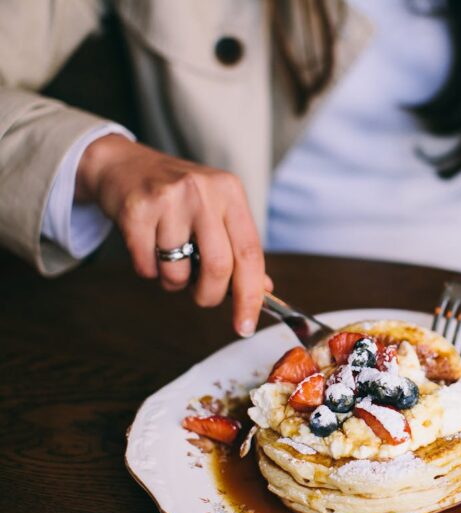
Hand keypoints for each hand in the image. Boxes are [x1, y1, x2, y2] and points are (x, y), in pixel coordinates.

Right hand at [75, 135, 270, 336]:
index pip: (250, 253)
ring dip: (174, 282)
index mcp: (230, 193)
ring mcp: (168, 199)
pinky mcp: (136, 210)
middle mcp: (203, 192)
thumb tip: (263, 290)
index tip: (246, 325)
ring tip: (169, 259)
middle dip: (210, 295)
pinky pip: (146, 266)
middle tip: (202, 296)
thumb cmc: (177, 196)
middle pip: (218, 267)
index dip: (251, 296)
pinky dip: (148, 270)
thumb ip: (239, 249)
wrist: (123, 165)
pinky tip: (147, 247)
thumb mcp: (216, 211)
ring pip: (178, 272)